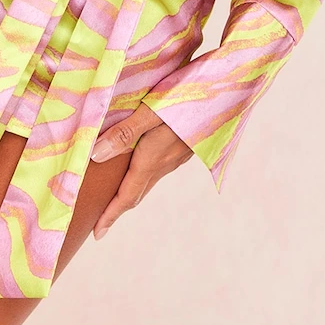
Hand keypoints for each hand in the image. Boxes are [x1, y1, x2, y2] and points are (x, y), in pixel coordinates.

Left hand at [89, 101, 194, 239]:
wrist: (228, 91)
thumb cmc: (186, 96)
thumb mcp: (151, 111)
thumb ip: (125, 133)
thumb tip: (96, 156)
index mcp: (153, 158)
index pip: (127, 195)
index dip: (110, 214)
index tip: (97, 233)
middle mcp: (166, 163)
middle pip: (138, 193)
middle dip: (118, 208)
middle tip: (101, 221)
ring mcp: (179, 155)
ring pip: (150, 181)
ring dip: (132, 192)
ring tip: (117, 196)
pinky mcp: (187, 145)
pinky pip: (159, 169)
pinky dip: (144, 176)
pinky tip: (142, 165)